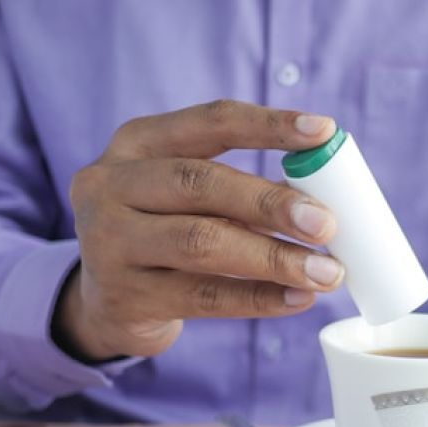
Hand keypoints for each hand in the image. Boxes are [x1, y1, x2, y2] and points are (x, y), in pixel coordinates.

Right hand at [56, 100, 343, 360]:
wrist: (101, 302)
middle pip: (200, 183)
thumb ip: (244, 190)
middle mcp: (111, 185)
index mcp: (137, 143)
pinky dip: (260, 298)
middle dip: (271, 203)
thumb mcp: (188, 198)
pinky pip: (205, 298)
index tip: (324, 132)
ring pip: (202, 243)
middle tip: (326, 224)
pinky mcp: (124, 298)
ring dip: (274, 258)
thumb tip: (322, 200)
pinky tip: (299, 299)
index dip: (270, 125)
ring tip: (326, 272)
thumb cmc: (164, 233)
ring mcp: (109, 243)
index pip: (210, 122)